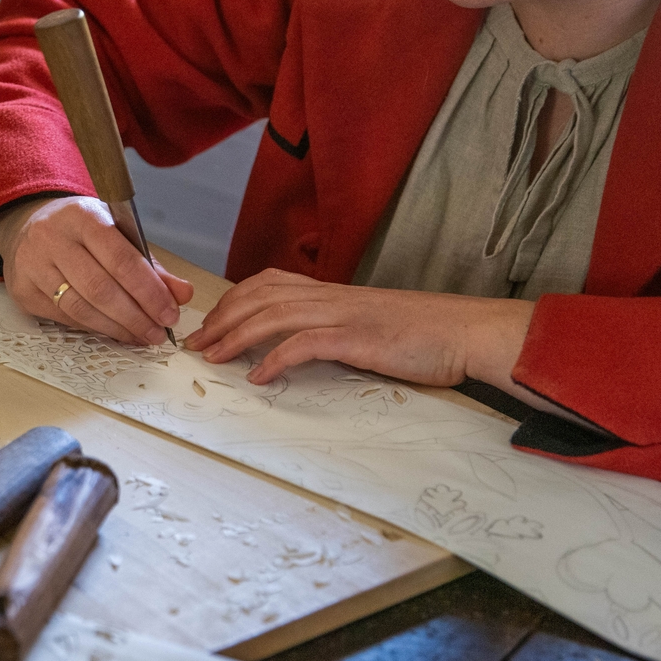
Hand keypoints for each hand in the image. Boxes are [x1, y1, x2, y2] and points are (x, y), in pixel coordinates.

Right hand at [0, 196, 192, 344]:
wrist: (28, 226)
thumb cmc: (81, 231)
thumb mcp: (116, 233)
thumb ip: (149, 264)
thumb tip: (182, 294)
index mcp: (82, 216)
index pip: (121, 259)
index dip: (149, 291)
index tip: (170, 313)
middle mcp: (52, 238)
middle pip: (100, 288)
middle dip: (135, 316)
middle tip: (158, 333)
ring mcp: (32, 266)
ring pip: (81, 308)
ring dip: (116, 328)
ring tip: (140, 336)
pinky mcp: (23, 291)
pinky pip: (65, 318)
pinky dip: (94, 328)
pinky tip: (114, 331)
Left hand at [185, 269, 533, 388]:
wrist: (465, 332)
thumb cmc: (420, 334)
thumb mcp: (364, 326)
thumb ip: (329, 330)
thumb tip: (293, 350)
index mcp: (330, 292)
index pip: (266, 284)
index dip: (231, 302)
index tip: (208, 326)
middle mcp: (330, 296)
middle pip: (259, 296)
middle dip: (221, 319)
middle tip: (194, 344)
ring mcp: (343, 314)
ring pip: (274, 315)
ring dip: (236, 337)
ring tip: (211, 358)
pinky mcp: (358, 338)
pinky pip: (306, 344)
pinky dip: (277, 358)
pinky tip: (259, 377)